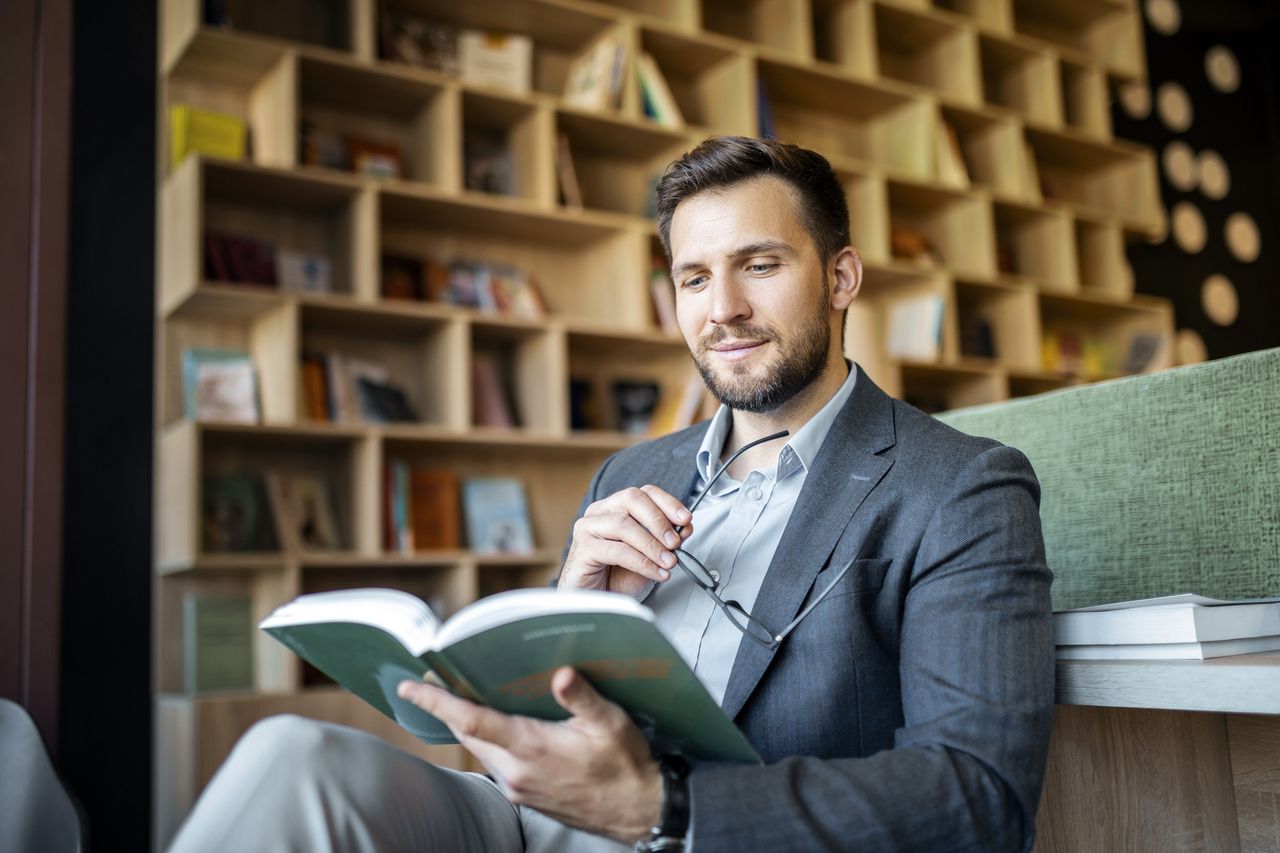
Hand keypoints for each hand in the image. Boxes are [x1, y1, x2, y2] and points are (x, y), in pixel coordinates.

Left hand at [397, 667, 661, 842]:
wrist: (638, 810)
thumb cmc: (626, 766)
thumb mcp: (610, 723)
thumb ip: (582, 697)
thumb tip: (561, 674)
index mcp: (531, 748)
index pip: (471, 720)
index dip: (437, 702)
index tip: (410, 688)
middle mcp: (515, 771)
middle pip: (466, 734)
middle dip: (447, 707)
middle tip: (433, 682)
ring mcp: (518, 787)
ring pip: (479, 749)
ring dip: (468, 724)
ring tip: (465, 697)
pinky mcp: (525, 795)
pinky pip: (495, 762)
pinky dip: (487, 741)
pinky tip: (499, 727)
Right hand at [560, 485, 692, 596]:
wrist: (596, 602)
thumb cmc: (617, 577)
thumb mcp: (650, 556)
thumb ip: (666, 539)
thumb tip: (686, 527)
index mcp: (615, 508)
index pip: (643, 493)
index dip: (667, 502)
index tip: (685, 519)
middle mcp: (599, 513)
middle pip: (631, 499)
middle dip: (659, 520)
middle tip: (675, 542)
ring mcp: (587, 529)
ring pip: (624, 524)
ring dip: (652, 545)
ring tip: (669, 562)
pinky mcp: (583, 550)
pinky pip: (618, 551)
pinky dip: (643, 562)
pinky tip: (656, 572)